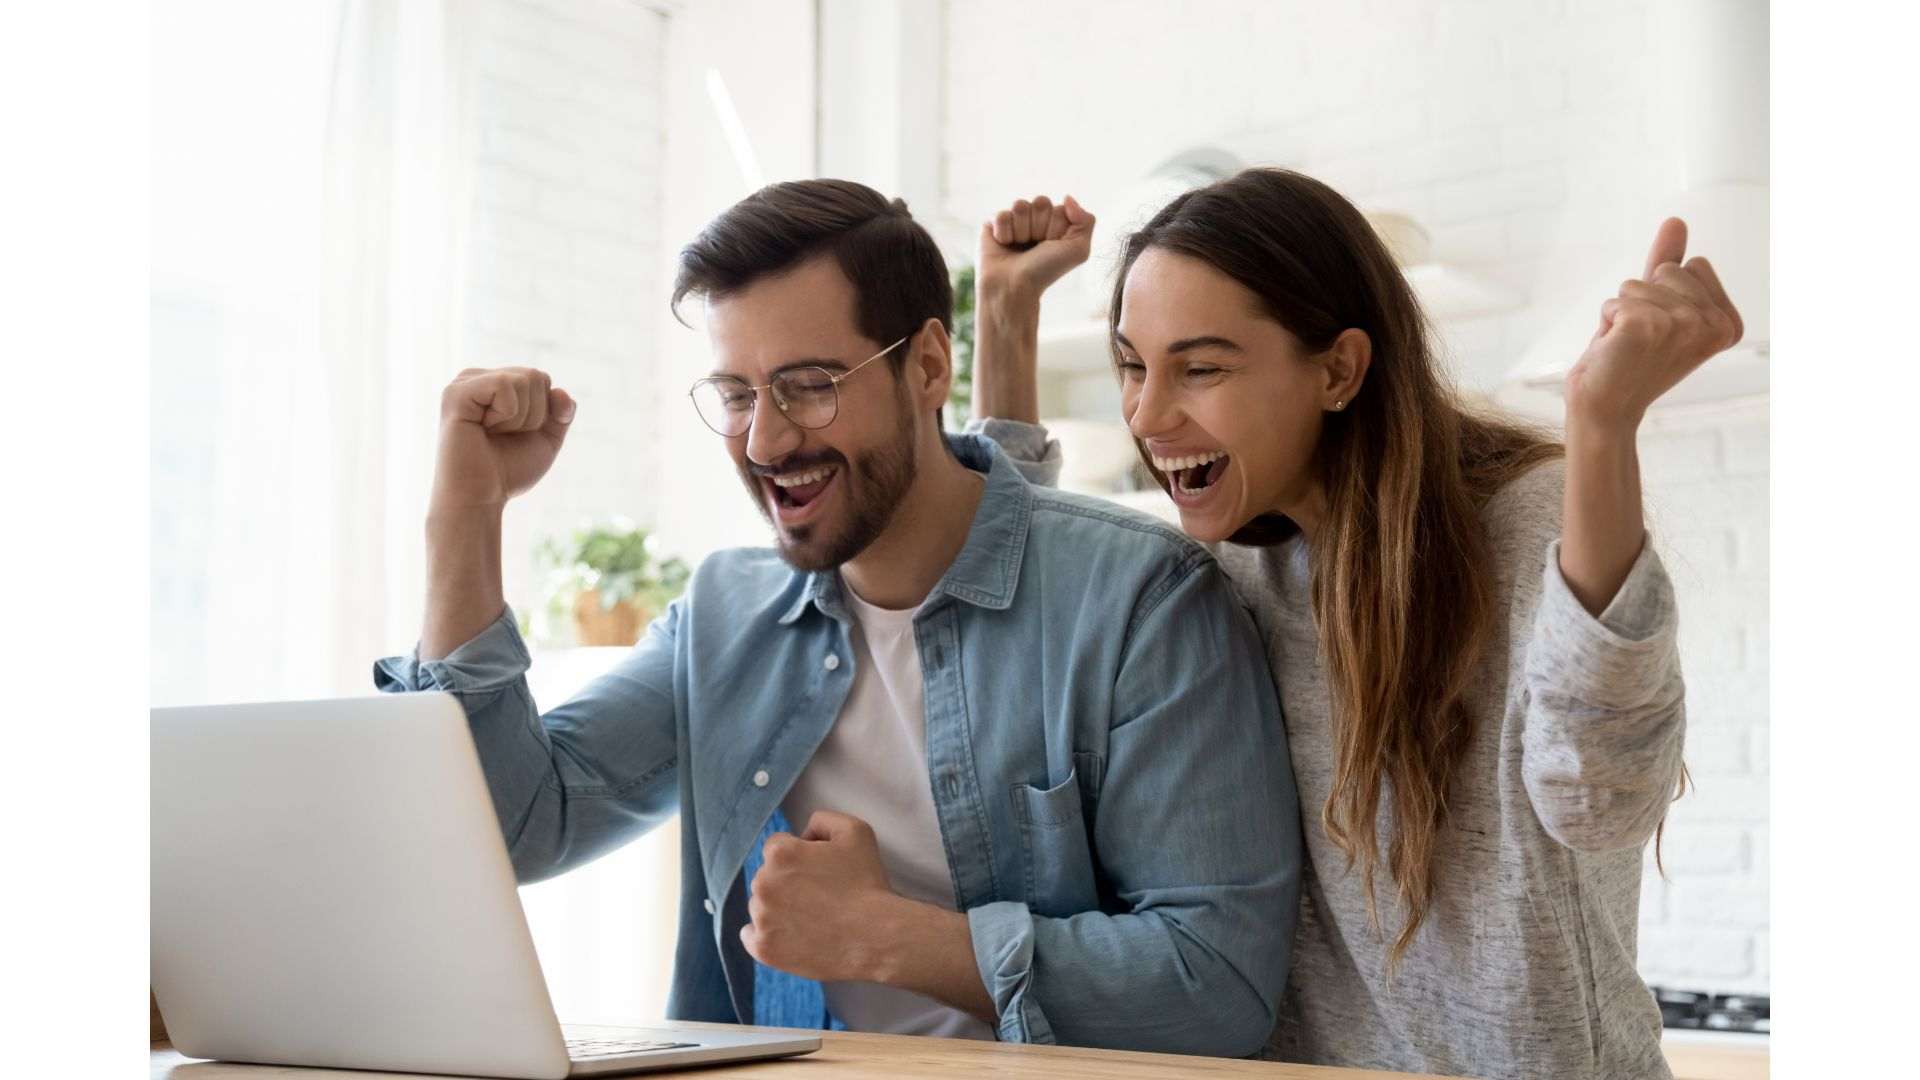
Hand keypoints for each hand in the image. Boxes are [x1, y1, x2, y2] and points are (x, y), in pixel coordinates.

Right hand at [430, 366, 575, 511]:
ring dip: (521, 418)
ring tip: (492, 434)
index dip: (545, 412)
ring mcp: (464, 383)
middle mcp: (477, 378)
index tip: (518, 435)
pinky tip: (483, 429)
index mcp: (494, 385)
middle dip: (534, 414)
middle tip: (503, 436)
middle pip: (537, 376)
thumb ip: (561, 412)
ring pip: (524, 379)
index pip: (542, 380)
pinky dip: (507, 414)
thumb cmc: (507, 471)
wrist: (481, 497)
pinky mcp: (456, 393)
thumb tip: (560, 391)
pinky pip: (505, 384)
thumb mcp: (546, 439)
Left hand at [740, 811, 906, 982]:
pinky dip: (764, 935)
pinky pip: (750, 936)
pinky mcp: (764, 948)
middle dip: (787, 881)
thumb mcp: (855, 831)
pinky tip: (788, 934)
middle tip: (819, 896)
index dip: (800, 855)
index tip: (819, 870)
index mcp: (780, 853)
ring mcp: (761, 918)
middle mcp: (763, 883)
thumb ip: (822, 819)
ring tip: (811, 918)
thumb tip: (803, 834)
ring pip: (760, 905)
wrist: (875, 936)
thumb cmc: (867, 883)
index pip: (777, 846)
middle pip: (766, 876)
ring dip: (777, 908)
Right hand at [977, 194, 1095, 301]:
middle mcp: (1036, 220)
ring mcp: (1015, 221)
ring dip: (1021, 230)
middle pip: (1041, 202)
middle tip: (1035, 247)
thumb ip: (1085, 220)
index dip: (1057, 228)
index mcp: (1056, 224)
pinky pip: (1002, 214)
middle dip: (1039, 226)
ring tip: (1019, 247)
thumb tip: (1067, 197)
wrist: (1014, 287)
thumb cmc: (1045, 271)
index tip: (1052, 246)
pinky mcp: (994, 224)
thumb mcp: (1078, 250)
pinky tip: (1005, 245)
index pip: (1060, 207)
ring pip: (1020, 205)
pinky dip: (1004, 233)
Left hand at [1565, 218, 1744, 431]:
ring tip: (1628, 346)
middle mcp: (1714, 325)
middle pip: (1668, 269)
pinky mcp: (1648, 327)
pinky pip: (1615, 300)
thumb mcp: (1658, 306)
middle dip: (1644, 298)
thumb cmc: (1632, 360)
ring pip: (1637, 283)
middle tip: (1642, 340)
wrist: (1605, 407)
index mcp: (1729, 323)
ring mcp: (1684, 326)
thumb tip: (1676, 220)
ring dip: (1623, 311)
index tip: (1663, 331)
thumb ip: (1669, 263)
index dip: (1665, 292)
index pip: (1694, 264)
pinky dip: (1606, 320)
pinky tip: (1615, 349)